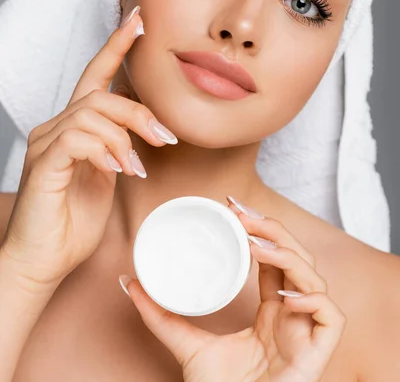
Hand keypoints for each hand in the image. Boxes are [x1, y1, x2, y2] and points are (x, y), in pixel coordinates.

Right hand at [1, 6, 177, 289]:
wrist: (43, 261)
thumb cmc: (72, 222)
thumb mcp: (108, 178)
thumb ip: (119, 149)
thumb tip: (142, 133)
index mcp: (75, 128)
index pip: (96, 76)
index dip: (117, 46)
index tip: (139, 20)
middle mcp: (57, 128)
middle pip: (101, 95)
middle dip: (139, 112)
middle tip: (165, 137)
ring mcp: (46, 144)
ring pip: (92, 112)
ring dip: (126, 136)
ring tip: (140, 166)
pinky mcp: (43, 164)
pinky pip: (78, 139)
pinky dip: (105, 151)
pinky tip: (119, 170)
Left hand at [120, 198, 346, 381]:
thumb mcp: (187, 346)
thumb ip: (160, 316)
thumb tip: (130, 283)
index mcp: (270, 312)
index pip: (273, 259)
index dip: (260, 231)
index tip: (232, 208)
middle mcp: (291, 315)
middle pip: (296, 259)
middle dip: (273, 231)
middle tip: (241, 215)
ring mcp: (306, 332)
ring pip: (315, 279)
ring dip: (287, 255)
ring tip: (255, 245)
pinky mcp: (319, 353)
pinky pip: (331, 316)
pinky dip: (312, 299)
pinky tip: (283, 296)